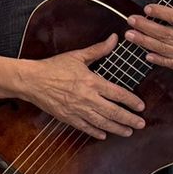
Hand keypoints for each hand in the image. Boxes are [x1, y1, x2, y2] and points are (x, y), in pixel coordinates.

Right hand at [29, 33, 145, 138]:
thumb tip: (114, 38)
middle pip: (114, 112)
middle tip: (140, 124)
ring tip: (128, 132)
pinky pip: (85, 127)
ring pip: (102, 122)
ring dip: (117, 128)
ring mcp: (78, 110)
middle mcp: (87, 98)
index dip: (132, 101)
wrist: (31, 80)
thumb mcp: (77, 56)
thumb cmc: (53, 67)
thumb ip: (98, 49)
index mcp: (92, 82)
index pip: (118, 94)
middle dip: (129, 119)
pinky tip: (104, 135)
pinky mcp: (68, 117)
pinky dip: (96, 132)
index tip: (141, 106)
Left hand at [126, 0, 172, 77]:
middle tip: (131, 20)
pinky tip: (145, 54)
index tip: (148, 8)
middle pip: (167, 33)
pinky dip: (158, 59)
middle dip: (146, 27)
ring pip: (165, 48)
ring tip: (130, 35)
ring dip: (145, 42)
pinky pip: (171, 64)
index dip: (163, 13)